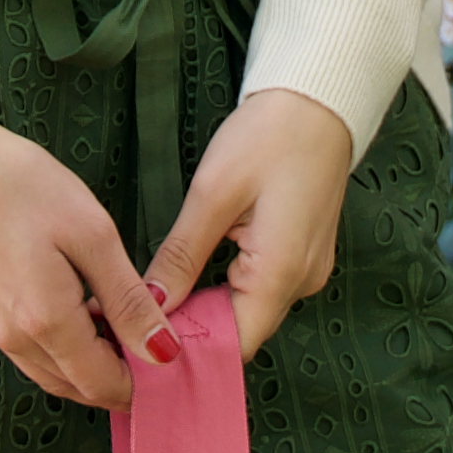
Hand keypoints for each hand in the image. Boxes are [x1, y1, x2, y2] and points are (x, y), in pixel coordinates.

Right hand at [0, 80, 165, 410]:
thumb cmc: (23, 187)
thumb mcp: (93, 236)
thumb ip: (128, 301)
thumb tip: (162, 354)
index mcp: (46, 323)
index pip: (101, 386)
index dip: (139, 383)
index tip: (166, 354)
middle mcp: (14, 340)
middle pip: (75, 388)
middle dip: (115, 376)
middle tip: (146, 334)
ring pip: (51, 374)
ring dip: (87, 363)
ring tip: (116, 316)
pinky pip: (29, 352)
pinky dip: (60, 348)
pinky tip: (78, 306)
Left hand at [147, 79, 354, 359]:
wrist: (320, 97)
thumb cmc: (269, 135)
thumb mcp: (213, 194)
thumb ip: (181, 256)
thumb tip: (150, 305)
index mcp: (282, 273)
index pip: (233, 345)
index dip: (187, 354)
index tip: (139, 352)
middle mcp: (302, 282)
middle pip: (240, 332)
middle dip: (189, 333)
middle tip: (132, 327)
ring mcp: (305, 269)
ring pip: (247, 310)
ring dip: (203, 312)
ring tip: (152, 306)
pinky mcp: (301, 253)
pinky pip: (258, 288)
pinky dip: (222, 291)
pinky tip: (188, 282)